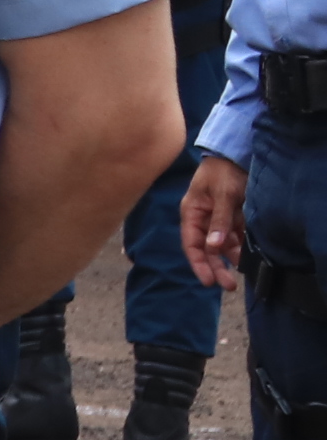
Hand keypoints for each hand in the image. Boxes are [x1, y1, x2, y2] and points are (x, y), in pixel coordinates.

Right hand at [187, 153, 250, 290]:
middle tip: (230, 286)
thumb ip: (220, 221)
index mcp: (192, 213)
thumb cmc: (223, 172)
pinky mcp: (232, 215)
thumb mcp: (223, 195)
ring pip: (222, 244)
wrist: (237, 154)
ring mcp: (218, 218)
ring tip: (243, 269)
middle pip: (207, 249)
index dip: (199, 264)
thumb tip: (214, 247)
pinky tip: (247, 255)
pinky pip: (235, 235)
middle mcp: (203, 219)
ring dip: (231, 257)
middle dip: (217, 267)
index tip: (209, 281)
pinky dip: (240, 245)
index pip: (192, 244)